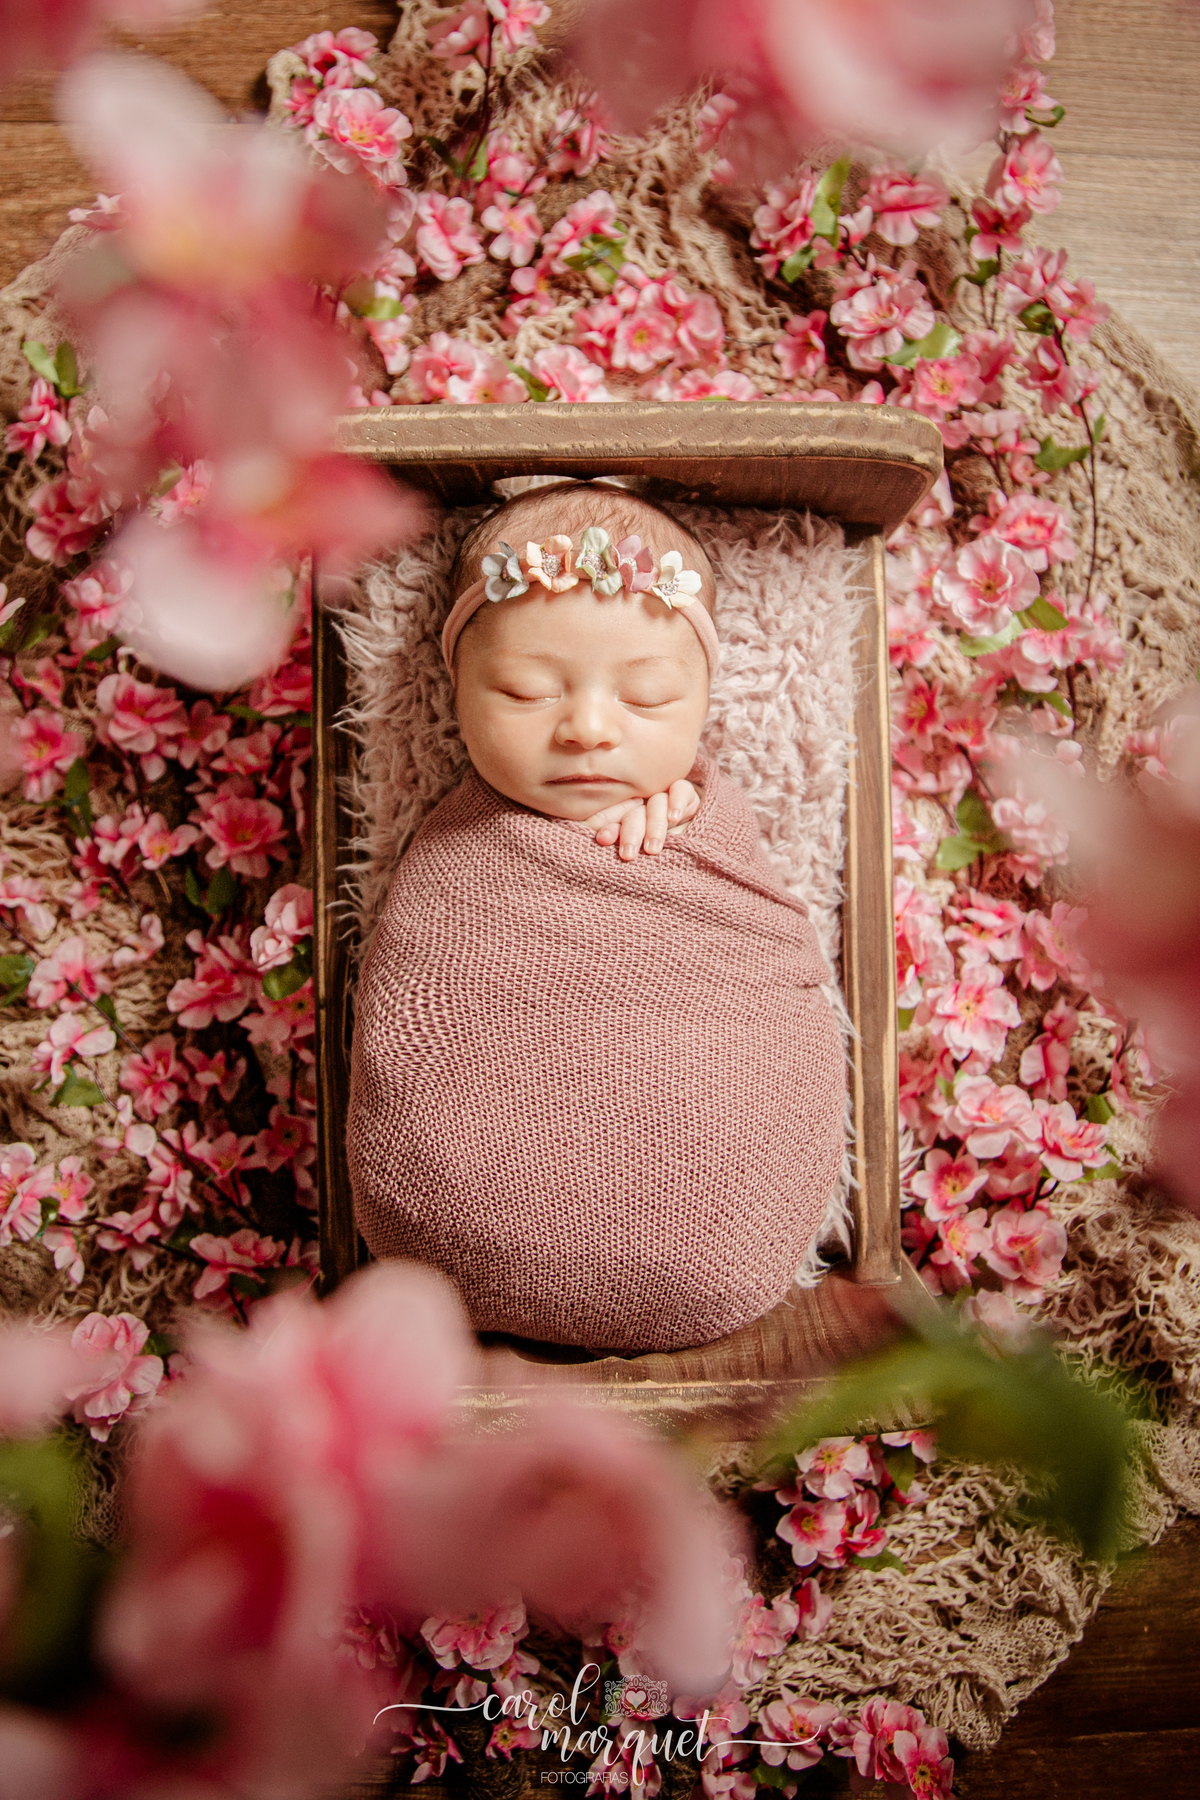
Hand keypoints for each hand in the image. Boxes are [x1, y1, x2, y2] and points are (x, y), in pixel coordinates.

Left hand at [583, 779, 700, 859]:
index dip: (609, 827)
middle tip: (628, 855)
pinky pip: (680, 790)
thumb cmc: (663, 849)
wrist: (696, 839)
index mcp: (626, 815)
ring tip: (653, 848)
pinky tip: (674, 817)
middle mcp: (643, 804)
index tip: (603, 839)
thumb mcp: (641, 849)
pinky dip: (676, 801)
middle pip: (634, 814)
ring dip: (654, 826)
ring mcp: (664, 798)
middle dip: (630, 834)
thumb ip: (621, 841)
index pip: (614, 817)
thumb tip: (599, 839)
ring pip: (656, 804)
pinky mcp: (686, 794)